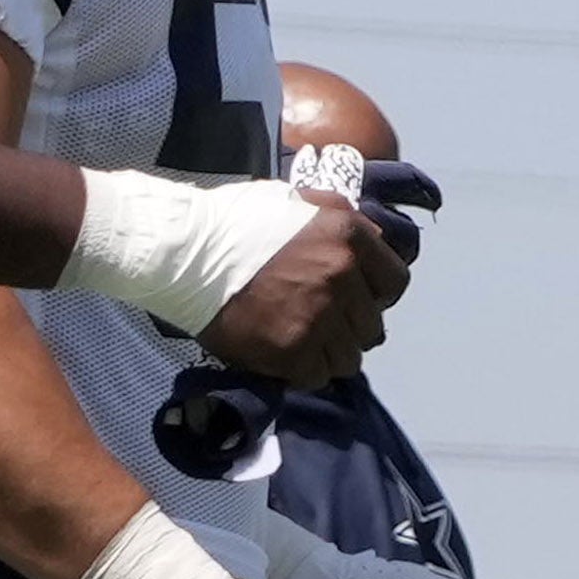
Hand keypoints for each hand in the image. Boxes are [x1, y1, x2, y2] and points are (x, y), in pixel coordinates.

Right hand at [191, 190, 416, 381]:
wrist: (183, 252)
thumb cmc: (232, 222)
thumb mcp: (296, 202)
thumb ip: (339, 219)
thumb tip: (371, 237)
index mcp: (347, 236)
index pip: (395, 282)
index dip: (376, 295)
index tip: (355, 300)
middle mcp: (342, 275)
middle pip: (371, 326)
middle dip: (348, 328)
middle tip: (319, 325)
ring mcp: (320, 315)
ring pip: (349, 357)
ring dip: (328, 354)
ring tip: (300, 344)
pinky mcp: (293, 350)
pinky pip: (318, 377)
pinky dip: (303, 372)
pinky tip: (282, 357)